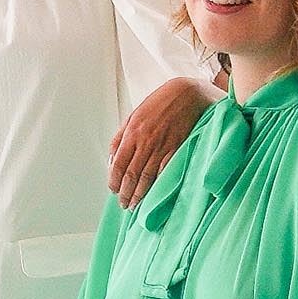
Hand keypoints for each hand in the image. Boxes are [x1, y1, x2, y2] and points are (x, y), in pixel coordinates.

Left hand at [106, 73, 216, 207]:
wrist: (185, 94)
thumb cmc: (159, 103)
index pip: (119, 164)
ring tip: (136, 205)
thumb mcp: (134, 115)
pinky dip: (158, 185)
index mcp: (132, 133)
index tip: (113, 191)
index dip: (115, 181)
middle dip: (126, 192)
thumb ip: (121, 137)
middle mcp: (145, 142)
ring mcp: (162, 146)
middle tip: (124, 204)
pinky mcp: (176, 149)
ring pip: (147, 177)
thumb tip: (112, 159)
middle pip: (132, 174)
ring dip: (140, 194)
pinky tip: (154, 194)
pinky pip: (165, 171)